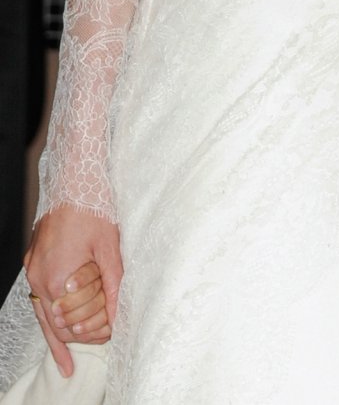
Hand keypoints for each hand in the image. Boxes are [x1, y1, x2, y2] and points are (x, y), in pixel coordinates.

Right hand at [25, 209, 121, 376]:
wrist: (75, 181)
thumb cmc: (94, 210)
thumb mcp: (110, 249)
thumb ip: (113, 284)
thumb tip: (119, 314)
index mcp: (57, 278)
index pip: (71, 324)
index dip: (92, 332)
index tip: (111, 332)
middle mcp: (39, 278)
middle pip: (58, 324)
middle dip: (81, 332)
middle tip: (104, 336)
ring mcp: (33, 271)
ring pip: (44, 315)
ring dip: (64, 329)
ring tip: (81, 343)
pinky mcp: (34, 263)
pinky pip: (40, 298)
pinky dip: (49, 316)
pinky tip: (57, 331)